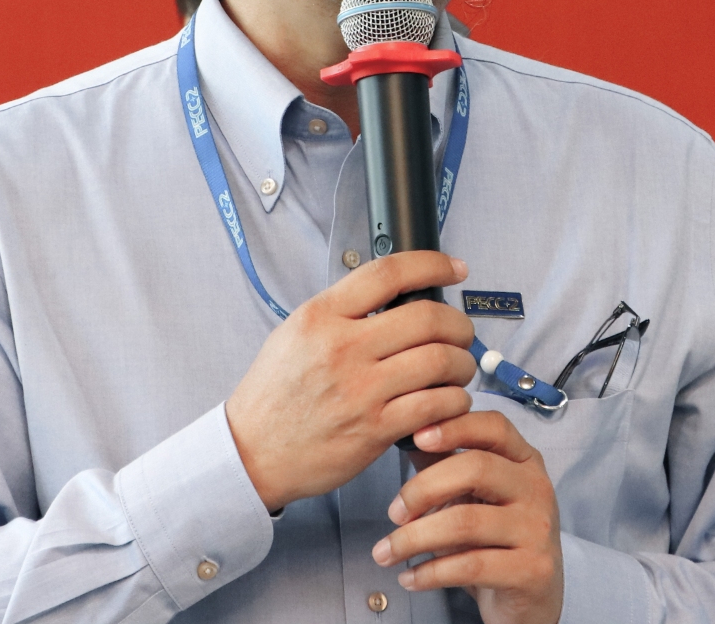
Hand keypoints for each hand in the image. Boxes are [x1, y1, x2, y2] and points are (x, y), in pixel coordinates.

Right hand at [225, 251, 475, 509]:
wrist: (253, 452)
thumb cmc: (276, 393)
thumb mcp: (296, 333)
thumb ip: (342, 312)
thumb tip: (396, 297)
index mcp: (322, 316)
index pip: (388, 273)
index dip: (432, 263)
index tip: (455, 267)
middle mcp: (342, 347)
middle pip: (427, 317)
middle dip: (458, 324)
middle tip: (461, 333)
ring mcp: (360, 390)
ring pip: (440, 361)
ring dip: (462, 364)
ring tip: (458, 370)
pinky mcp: (374, 429)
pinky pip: (435, 405)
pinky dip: (453, 401)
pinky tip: (448, 401)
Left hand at [371, 410, 562, 623]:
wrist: (531, 598)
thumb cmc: (495, 539)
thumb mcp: (474, 496)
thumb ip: (444, 464)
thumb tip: (403, 434)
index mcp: (525, 461)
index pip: (494, 427)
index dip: (455, 427)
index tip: (415, 437)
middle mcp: (537, 489)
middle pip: (475, 468)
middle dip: (422, 488)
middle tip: (394, 512)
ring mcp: (538, 530)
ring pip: (466, 522)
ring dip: (414, 538)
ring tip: (385, 552)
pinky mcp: (532, 570)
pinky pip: (470, 566)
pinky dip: (429, 573)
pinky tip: (409, 577)